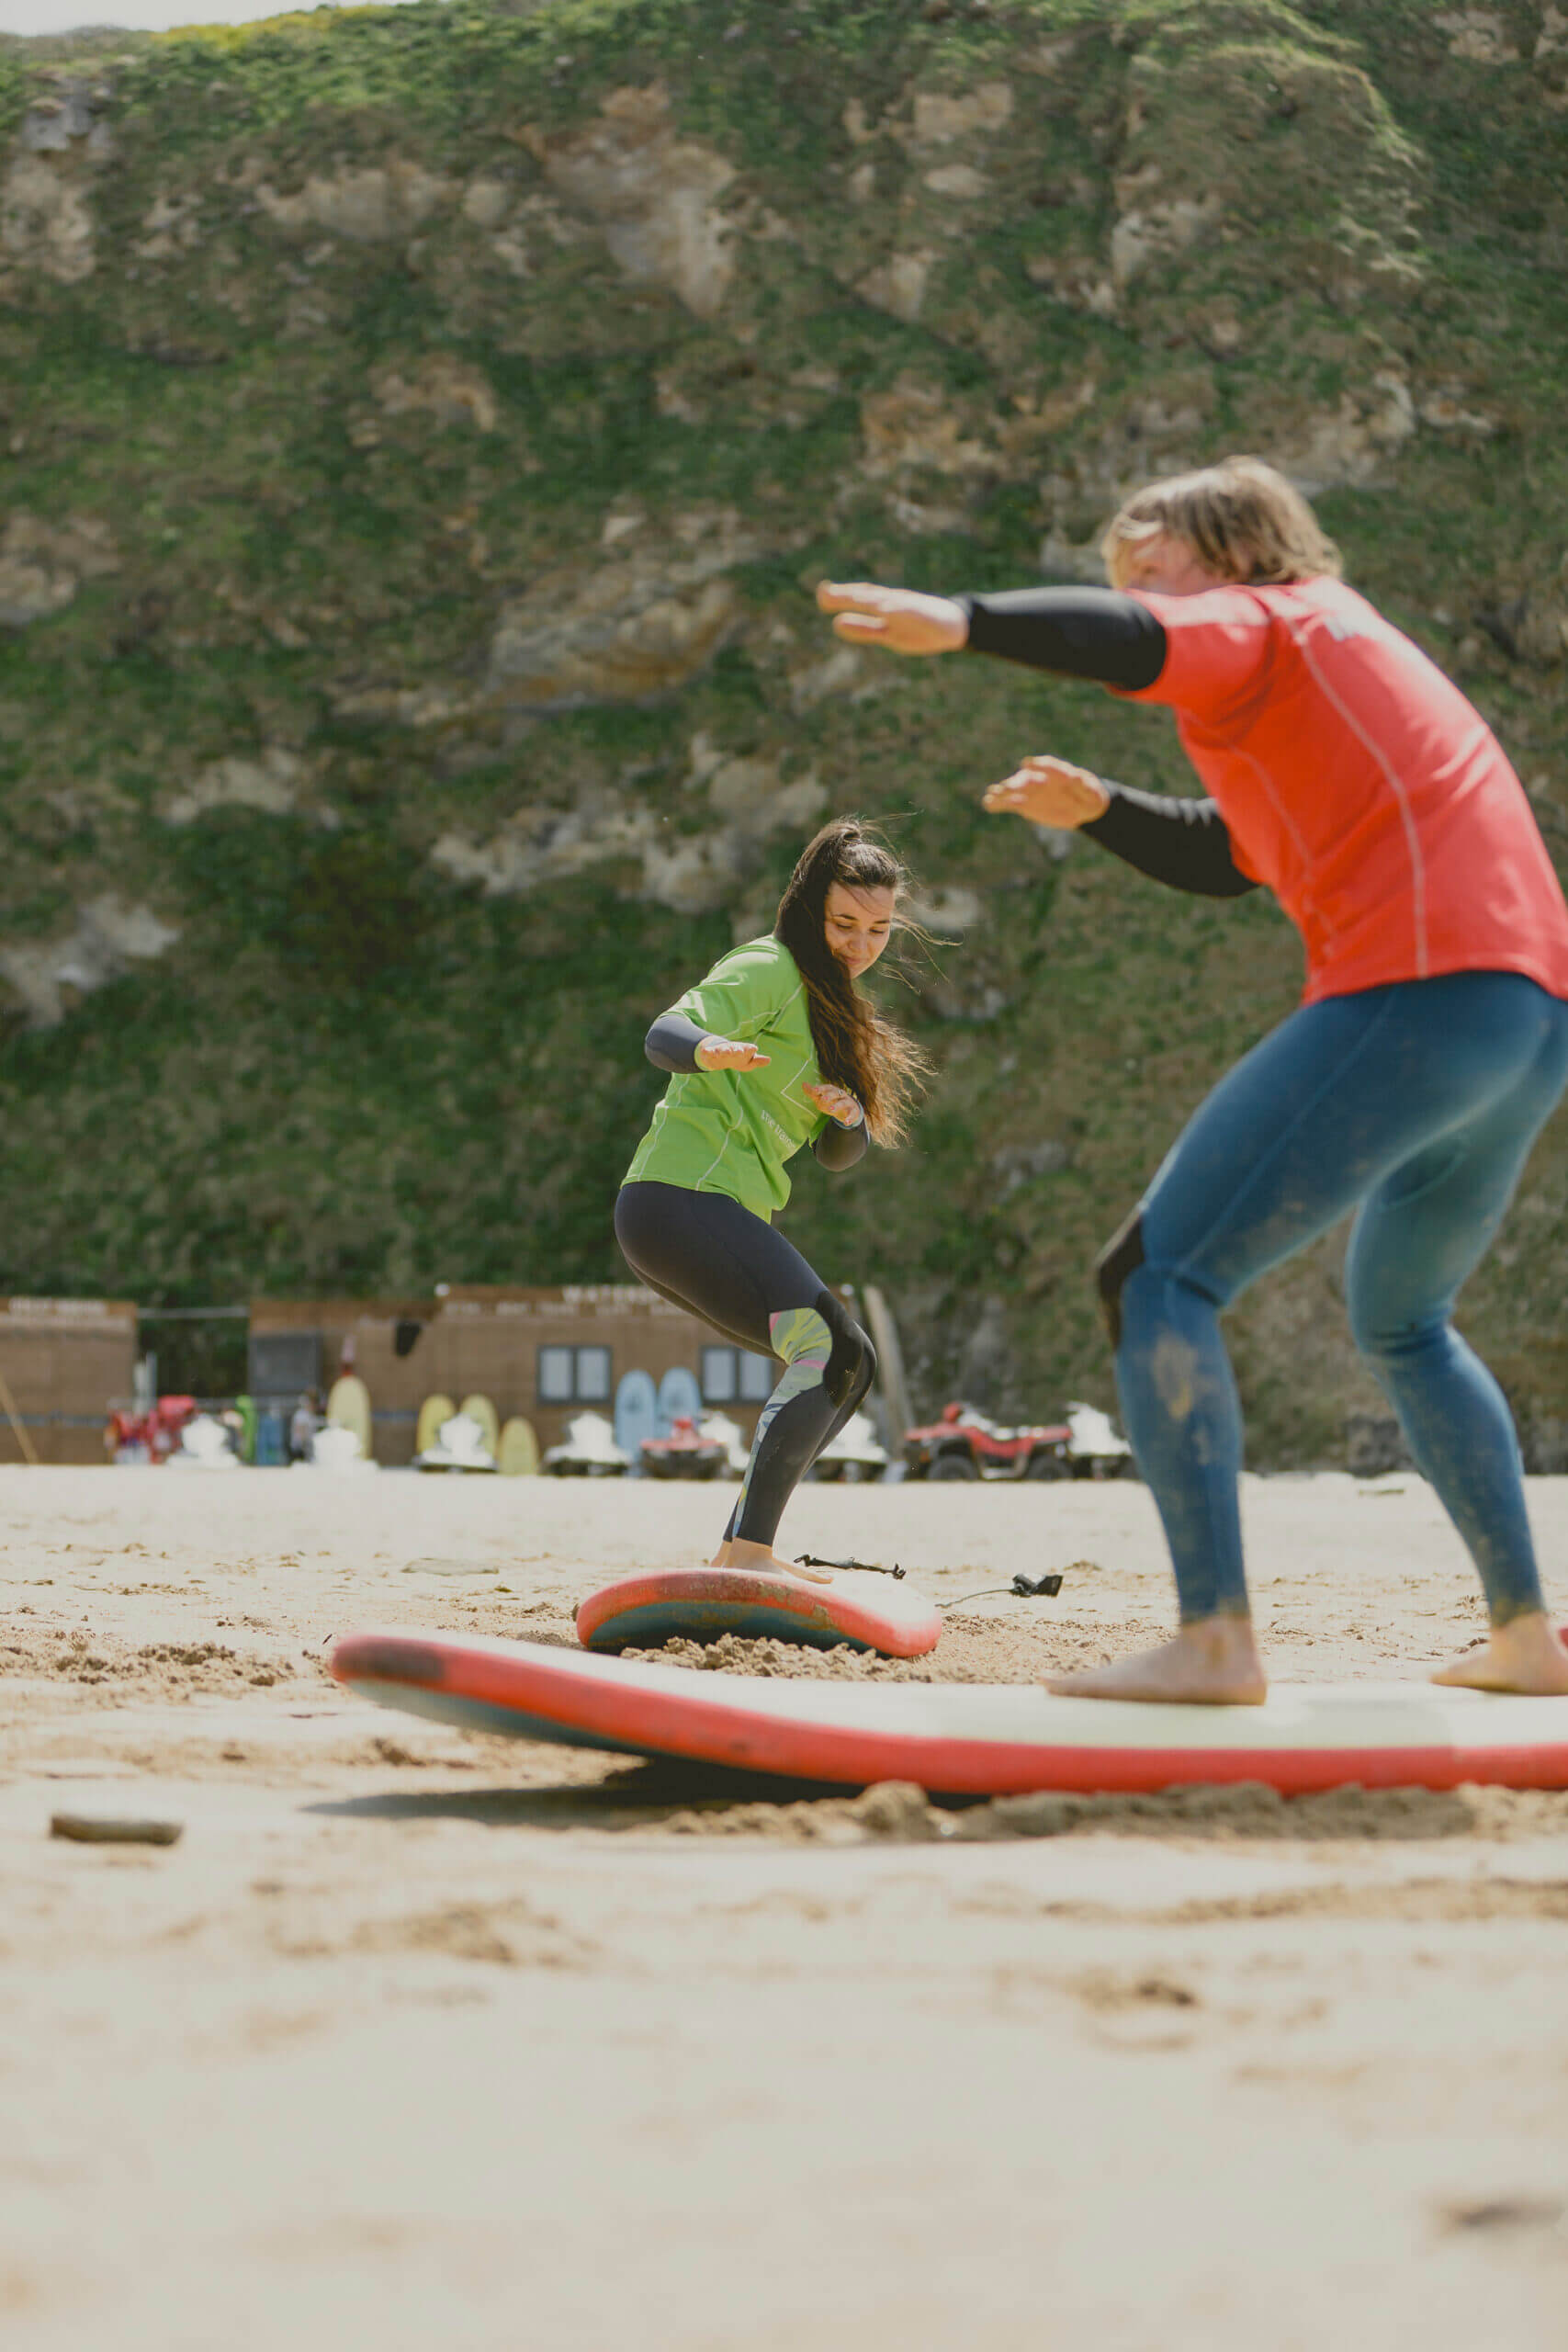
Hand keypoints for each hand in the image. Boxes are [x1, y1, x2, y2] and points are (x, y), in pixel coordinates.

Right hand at [695, 1035, 769, 1072]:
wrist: (721, 1055)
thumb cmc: (738, 1058)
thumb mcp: (748, 1062)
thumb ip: (757, 1061)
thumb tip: (769, 1060)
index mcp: (742, 1050)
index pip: (748, 1049)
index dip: (750, 1049)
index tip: (754, 1048)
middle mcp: (732, 1048)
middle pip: (735, 1048)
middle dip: (737, 1050)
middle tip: (739, 1051)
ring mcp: (721, 1050)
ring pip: (723, 1050)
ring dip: (724, 1051)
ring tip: (725, 1053)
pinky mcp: (711, 1053)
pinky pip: (709, 1052)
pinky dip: (707, 1051)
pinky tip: (705, 1051)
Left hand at [803, 1081, 863, 1126]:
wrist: (849, 1109)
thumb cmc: (832, 1101)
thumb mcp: (821, 1098)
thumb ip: (812, 1092)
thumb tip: (803, 1084)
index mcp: (832, 1090)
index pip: (826, 1088)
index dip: (821, 1089)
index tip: (814, 1090)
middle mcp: (840, 1094)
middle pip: (836, 1093)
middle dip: (829, 1095)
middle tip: (823, 1099)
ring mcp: (847, 1102)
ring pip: (843, 1103)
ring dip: (837, 1106)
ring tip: (831, 1109)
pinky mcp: (853, 1111)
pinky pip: (852, 1114)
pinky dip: (849, 1118)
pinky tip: (846, 1122)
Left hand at [815, 580, 968, 655]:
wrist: (954, 624)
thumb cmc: (918, 628)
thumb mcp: (887, 633)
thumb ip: (863, 628)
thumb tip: (836, 624)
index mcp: (883, 606)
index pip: (859, 597)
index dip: (840, 596)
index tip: (821, 595)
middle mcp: (894, 601)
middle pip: (868, 595)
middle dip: (847, 595)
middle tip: (824, 593)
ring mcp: (909, 606)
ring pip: (887, 600)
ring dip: (868, 598)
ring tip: (849, 596)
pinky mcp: (924, 613)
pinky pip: (910, 610)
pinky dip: (897, 608)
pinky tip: (884, 608)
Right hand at [982, 754, 1110, 829]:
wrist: (1081, 806)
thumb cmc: (1089, 796)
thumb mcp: (1092, 792)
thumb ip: (1083, 785)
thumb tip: (1074, 776)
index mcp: (1057, 771)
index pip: (1047, 765)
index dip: (1037, 765)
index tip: (1027, 764)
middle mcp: (1040, 778)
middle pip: (1027, 778)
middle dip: (1016, 783)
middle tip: (1006, 787)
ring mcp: (1030, 790)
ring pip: (1014, 790)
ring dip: (1003, 792)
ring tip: (993, 794)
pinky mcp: (1024, 803)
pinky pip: (1009, 803)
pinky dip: (1000, 803)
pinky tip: (989, 804)